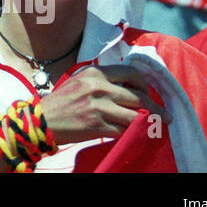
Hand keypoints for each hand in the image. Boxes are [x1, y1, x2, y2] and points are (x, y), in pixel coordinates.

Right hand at [38, 64, 167, 145]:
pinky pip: (124, 130)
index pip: (131, 73)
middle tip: (164, 115)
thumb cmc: (62, 102)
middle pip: (138, 96)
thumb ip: (104, 82)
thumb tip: (133, 89)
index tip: (148, 94)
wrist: (41, 121)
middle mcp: (98, 87)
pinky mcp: (96, 126)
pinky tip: (135, 134)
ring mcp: (98, 107)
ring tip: (156, 126)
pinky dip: (132, 133)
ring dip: (148, 122)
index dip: (145, 85)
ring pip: (135, 115)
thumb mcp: (81, 82)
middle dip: (155, 108)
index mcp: (95, 72)